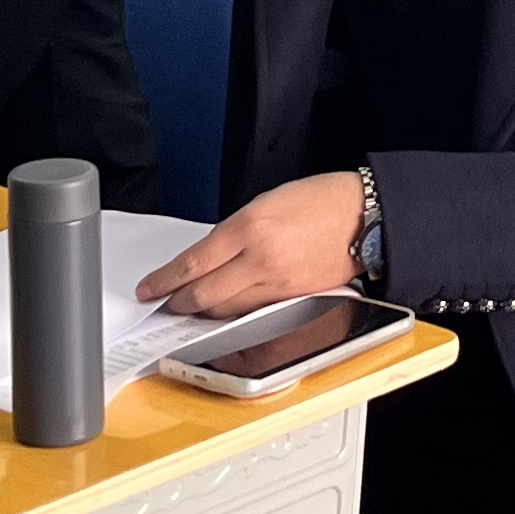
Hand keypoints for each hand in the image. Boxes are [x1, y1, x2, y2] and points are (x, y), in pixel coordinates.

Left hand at [137, 172, 363, 320]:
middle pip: (203, 294)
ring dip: (204, 310)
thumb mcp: (266, 202)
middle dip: (179, 301)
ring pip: (226, 309)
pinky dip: (235, 311)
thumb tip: (209, 257)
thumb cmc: (320, 200)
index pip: (193, 263)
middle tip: (165, 302)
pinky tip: (226, 308)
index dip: (165, 280)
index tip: (149, 288)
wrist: (365, 217)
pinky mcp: (293, 298)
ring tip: (192, 305)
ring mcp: (278, 283)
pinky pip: (253, 312)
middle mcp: (260, 259)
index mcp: (249, 227)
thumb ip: (236, 231)